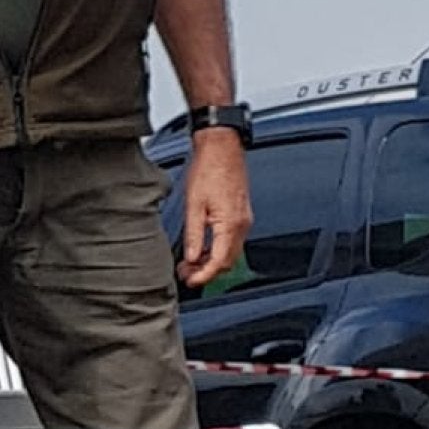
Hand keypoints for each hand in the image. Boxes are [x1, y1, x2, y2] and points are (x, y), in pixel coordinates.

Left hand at [177, 129, 252, 289]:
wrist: (222, 147)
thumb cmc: (208, 169)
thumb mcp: (193, 204)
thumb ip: (193, 235)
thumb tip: (191, 258)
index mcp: (230, 224)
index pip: (220, 262)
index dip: (204, 276)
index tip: (189, 281)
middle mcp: (242, 225)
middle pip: (228, 262)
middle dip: (207, 272)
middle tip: (185, 273)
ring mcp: (244, 219)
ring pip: (230, 253)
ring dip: (211, 261)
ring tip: (190, 263)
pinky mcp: (241, 214)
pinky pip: (232, 240)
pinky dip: (217, 249)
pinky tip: (202, 248)